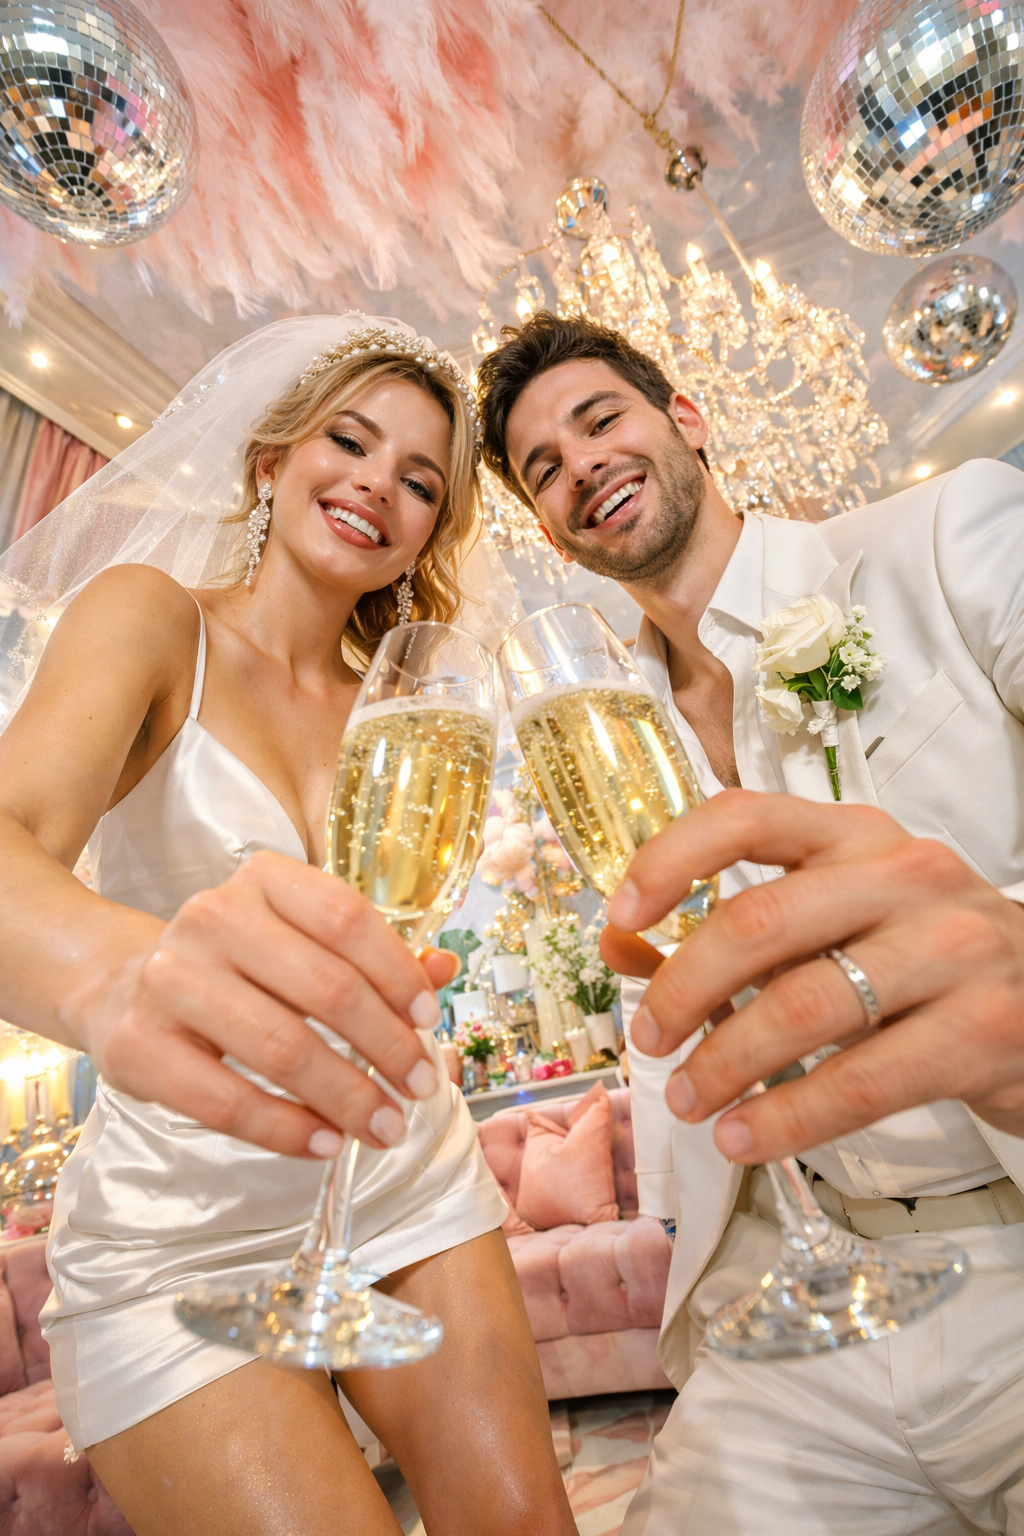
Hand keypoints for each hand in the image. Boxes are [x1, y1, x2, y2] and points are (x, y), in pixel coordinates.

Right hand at [64, 852, 456, 1158]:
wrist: (121, 987)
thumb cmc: (237, 966)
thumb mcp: (300, 942)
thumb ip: (370, 955)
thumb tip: (443, 969)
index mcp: (262, 879)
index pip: (347, 919)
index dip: (398, 974)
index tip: (430, 1020)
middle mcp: (211, 917)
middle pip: (325, 988)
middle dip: (387, 1047)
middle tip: (421, 1088)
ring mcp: (169, 979)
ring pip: (282, 1048)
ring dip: (347, 1098)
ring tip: (385, 1127)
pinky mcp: (138, 1046)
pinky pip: (227, 1101)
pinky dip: (287, 1130)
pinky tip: (325, 1143)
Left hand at [603, 790, 1023, 1162]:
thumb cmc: (922, 961)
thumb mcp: (838, 924)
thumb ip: (741, 934)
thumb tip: (622, 948)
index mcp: (856, 834)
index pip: (745, 816)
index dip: (669, 860)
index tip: (621, 918)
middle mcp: (905, 874)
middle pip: (760, 921)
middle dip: (683, 988)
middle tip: (649, 1039)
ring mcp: (952, 948)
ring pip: (804, 1005)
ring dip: (724, 1062)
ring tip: (688, 1101)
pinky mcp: (982, 1029)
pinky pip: (861, 1081)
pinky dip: (787, 1117)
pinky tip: (746, 1137)